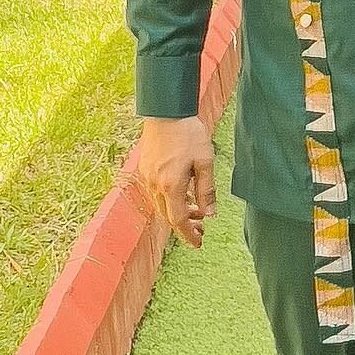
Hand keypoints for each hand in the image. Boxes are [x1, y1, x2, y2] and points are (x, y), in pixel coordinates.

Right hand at [137, 116, 215, 246]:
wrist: (166, 112)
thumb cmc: (188, 134)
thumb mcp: (205, 162)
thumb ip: (206, 190)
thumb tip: (210, 214)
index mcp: (171, 186)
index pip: (178, 220)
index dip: (188, 234)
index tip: (198, 243)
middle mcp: (155, 185)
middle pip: (167, 216)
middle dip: (185, 226)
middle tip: (201, 230)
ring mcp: (147, 177)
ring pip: (161, 205)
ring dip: (177, 213)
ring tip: (196, 211)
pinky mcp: (145, 169)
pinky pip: (156, 193)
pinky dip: (170, 200)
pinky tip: (183, 194)